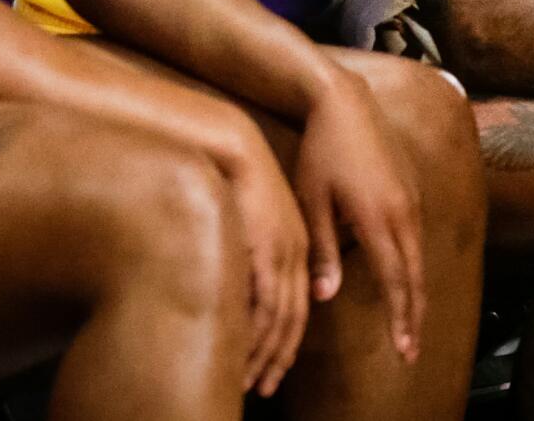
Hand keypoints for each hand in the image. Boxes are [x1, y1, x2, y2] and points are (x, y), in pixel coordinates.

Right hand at [216, 129, 310, 396]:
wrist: (234, 146)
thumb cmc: (237, 177)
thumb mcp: (256, 218)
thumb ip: (259, 253)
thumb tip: (250, 283)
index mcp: (298, 244)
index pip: (299, 306)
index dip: (287, 341)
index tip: (275, 368)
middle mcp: (297, 252)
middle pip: (295, 320)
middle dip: (281, 359)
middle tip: (265, 387)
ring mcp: (284, 253)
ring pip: (284, 319)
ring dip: (269, 355)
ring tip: (254, 382)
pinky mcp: (268, 250)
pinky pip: (266, 304)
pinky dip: (256, 335)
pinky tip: (243, 354)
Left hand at [290, 72, 425, 367]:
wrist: (344, 100)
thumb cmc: (319, 150)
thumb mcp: (312, 200)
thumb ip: (323, 250)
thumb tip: (325, 297)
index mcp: (379, 218)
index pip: (396, 281)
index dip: (401, 319)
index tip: (403, 350)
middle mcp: (404, 212)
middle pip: (415, 276)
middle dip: (414, 316)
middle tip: (411, 351)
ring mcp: (412, 199)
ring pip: (419, 256)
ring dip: (415, 291)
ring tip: (409, 322)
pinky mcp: (412, 187)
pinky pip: (416, 235)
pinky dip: (412, 264)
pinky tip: (403, 278)